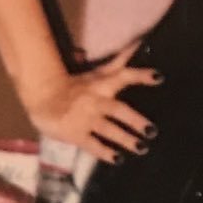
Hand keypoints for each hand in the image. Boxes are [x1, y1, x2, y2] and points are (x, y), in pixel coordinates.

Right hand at [22, 42, 161, 164]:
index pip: (123, 75)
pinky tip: (118, 159)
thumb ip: (119, 62)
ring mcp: (85, 118)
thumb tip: (139, 43)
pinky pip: (92, 145)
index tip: (159, 77)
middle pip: (118, 109)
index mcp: (101, 84)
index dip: (141, 75)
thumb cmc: (74, 85)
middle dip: (135, 120)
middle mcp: (95, 99)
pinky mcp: (75, 134)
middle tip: (152, 131)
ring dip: (125, 139)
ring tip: (142, 148)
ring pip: (108, 129)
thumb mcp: (97, 73)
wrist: (43, 97)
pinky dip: (105, 152)